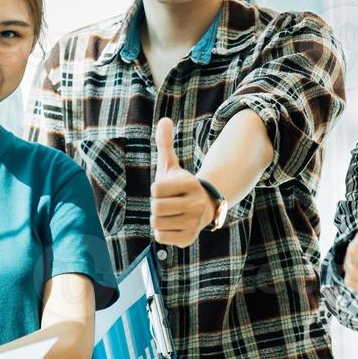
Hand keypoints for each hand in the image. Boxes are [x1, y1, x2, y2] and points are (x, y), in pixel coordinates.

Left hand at [150, 117, 211, 247]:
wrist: (202, 208)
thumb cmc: (179, 186)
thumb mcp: (171, 165)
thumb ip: (165, 143)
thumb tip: (164, 119)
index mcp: (190, 183)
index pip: (155, 189)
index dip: (156, 189)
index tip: (167, 189)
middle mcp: (196, 203)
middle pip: (155, 207)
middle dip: (156, 205)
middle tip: (167, 203)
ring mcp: (194, 222)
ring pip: (156, 222)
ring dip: (158, 218)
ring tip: (170, 214)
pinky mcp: (188, 239)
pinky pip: (160, 236)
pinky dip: (161, 232)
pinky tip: (172, 225)